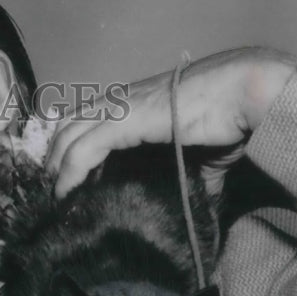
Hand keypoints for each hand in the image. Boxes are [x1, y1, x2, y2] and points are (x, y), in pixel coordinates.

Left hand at [46, 47, 296, 197]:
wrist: (244, 92)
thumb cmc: (228, 117)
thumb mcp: (201, 154)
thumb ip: (191, 175)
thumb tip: (196, 202)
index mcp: (132, 104)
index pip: (83, 121)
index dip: (68, 148)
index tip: (65, 181)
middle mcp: (119, 101)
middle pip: (66, 126)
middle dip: (53, 158)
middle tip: (52, 192)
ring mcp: (119, 107)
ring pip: (68, 136)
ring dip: (56, 168)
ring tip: (55, 197)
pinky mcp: (124, 121)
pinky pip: (84, 149)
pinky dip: (70, 173)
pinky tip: (66, 193)